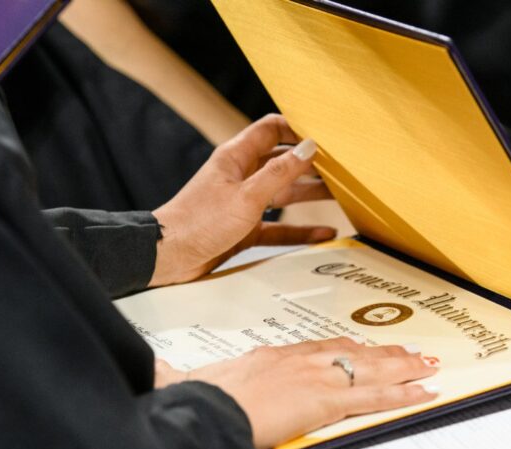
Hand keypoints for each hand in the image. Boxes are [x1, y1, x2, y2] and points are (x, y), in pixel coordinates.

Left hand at [150, 114, 334, 285]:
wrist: (168, 257)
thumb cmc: (199, 222)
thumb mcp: (246, 196)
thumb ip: (279, 173)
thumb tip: (308, 147)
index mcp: (236, 158)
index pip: (271, 129)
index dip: (297, 128)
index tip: (326, 135)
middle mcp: (241, 176)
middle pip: (283, 163)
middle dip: (311, 165)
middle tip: (343, 169)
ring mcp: (243, 203)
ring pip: (283, 195)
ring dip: (310, 196)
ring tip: (341, 197)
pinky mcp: (243, 229)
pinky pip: (278, 227)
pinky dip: (299, 230)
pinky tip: (323, 234)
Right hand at [158, 338, 439, 448]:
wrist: (201, 408)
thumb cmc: (194, 401)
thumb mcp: (188, 384)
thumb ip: (180, 376)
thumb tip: (161, 372)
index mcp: (269, 358)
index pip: (317, 349)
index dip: (344, 348)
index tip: (362, 346)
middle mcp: (297, 360)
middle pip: (350, 352)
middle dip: (383, 352)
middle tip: (412, 350)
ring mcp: (313, 377)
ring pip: (370, 369)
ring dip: (403, 368)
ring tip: (429, 365)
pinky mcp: (325, 400)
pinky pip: (374, 397)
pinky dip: (404, 394)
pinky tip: (426, 393)